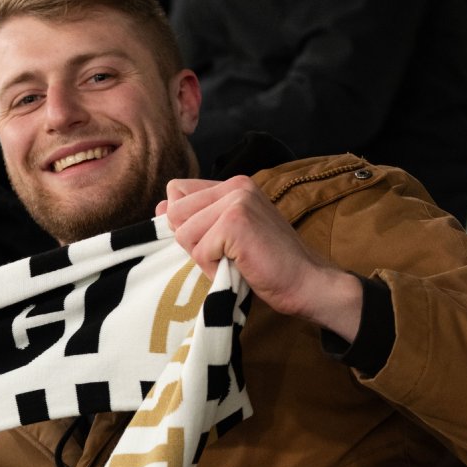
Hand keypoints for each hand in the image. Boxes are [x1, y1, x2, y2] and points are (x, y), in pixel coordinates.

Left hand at [160, 176, 362, 341]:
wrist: (307, 282)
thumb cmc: (267, 263)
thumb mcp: (227, 234)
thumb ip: (196, 216)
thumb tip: (160, 206)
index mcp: (233, 184)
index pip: (177, 192)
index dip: (184, 223)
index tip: (212, 240)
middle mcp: (235, 185)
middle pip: (175, 213)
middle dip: (192, 242)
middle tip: (225, 254)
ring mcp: (236, 202)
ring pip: (184, 234)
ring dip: (204, 258)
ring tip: (234, 261)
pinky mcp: (235, 223)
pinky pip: (199, 252)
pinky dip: (213, 269)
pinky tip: (238, 268)